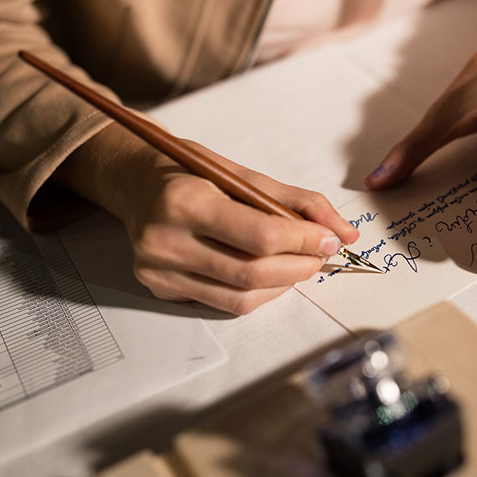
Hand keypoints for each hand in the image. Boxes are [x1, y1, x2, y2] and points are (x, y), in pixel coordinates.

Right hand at [53, 124, 358, 313]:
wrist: (133, 182)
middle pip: (253, 272)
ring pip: (240, 297)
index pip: (261, 235)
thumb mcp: (241, 173)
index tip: (330, 239)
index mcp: (186, 201)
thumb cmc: (190, 172)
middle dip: (299, 267)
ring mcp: (159, 271)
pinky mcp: (159, 289)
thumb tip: (344, 232)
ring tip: (299, 265)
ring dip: (282, 285)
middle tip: (321, 256)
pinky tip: (266, 274)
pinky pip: (221, 303)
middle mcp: (165, 241)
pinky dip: (255, 292)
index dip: (304, 241)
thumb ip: (297, 202)